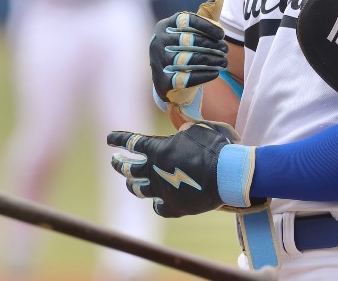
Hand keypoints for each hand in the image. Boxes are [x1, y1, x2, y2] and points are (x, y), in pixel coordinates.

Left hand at [108, 123, 260, 217]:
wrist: (227, 174)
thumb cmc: (215, 146)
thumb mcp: (197, 129)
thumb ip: (183, 132)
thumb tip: (179, 134)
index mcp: (158, 149)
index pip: (132, 142)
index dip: (119, 139)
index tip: (109, 138)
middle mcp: (155, 170)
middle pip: (129, 169)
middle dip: (119, 164)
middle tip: (114, 161)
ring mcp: (163, 191)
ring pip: (138, 189)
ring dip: (132, 184)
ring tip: (129, 183)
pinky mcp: (174, 207)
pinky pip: (159, 207)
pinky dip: (157, 203)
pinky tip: (157, 202)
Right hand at [150, 0, 227, 119]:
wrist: (166, 77)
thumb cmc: (183, 48)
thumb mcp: (192, 30)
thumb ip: (206, 15)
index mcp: (165, 25)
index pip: (186, 20)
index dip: (206, 26)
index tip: (222, 34)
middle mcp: (159, 41)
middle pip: (188, 40)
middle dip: (211, 45)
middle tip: (225, 50)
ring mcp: (158, 61)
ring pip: (188, 59)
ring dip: (210, 60)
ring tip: (224, 62)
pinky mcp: (162, 80)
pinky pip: (185, 78)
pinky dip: (203, 75)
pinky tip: (216, 73)